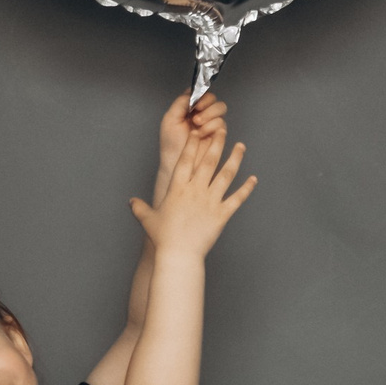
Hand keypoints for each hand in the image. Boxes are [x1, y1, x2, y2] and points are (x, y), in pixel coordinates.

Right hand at [131, 124, 255, 258]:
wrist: (179, 255)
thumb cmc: (163, 238)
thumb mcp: (148, 220)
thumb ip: (140, 208)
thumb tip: (131, 201)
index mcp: (178, 189)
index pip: (186, 160)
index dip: (192, 144)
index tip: (197, 131)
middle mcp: (195, 191)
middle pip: (208, 161)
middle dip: (216, 143)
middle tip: (222, 129)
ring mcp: (210, 201)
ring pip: (226, 174)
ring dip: (235, 158)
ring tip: (241, 146)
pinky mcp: (222, 214)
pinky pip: (237, 198)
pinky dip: (247, 188)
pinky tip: (254, 179)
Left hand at [153, 90, 226, 199]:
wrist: (177, 164)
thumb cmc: (171, 145)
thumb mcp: (170, 119)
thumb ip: (180, 102)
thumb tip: (191, 91)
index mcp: (188, 108)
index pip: (200, 93)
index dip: (200, 95)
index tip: (195, 103)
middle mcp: (201, 114)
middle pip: (213, 99)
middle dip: (207, 105)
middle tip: (196, 116)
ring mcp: (210, 123)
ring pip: (220, 109)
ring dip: (209, 116)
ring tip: (198, 126)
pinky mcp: (218, 134)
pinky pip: (222, 123)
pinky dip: (212, 126)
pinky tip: (202, 134)